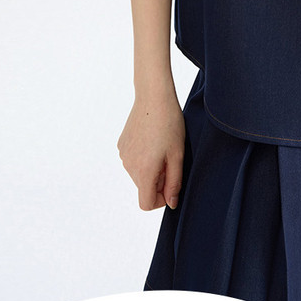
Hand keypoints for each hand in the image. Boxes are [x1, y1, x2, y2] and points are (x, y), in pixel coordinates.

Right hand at [117, 89, 184, 211]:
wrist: (153, 97)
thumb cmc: (170, 124)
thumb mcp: (178, 155)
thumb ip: (174, 183)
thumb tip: (171, 203)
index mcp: (144, 171)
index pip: (146, 204)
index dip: (161, 199)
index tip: (171, 183)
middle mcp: (129, 166)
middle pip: (143, 188)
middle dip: (158, 180)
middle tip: (170, 158)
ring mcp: (123, 155)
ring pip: (138, 174)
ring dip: (151, 168)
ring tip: (162, 146)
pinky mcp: (121, 145)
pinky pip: (133, 161)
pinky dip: (143, 157)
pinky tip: (152, 139)